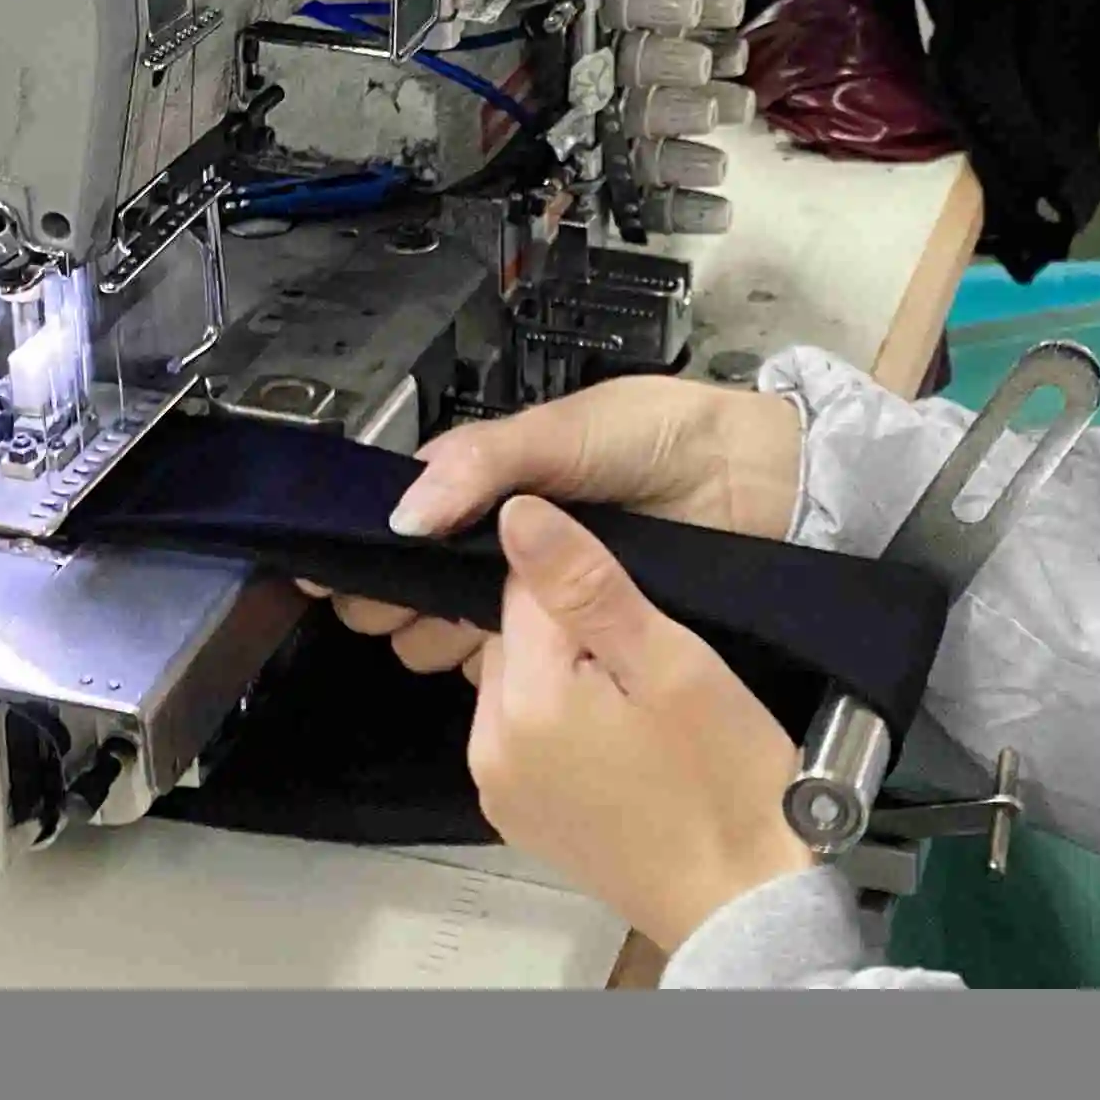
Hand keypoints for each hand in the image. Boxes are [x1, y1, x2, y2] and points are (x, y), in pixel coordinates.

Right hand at [321, 374, 801, 674]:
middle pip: (417, 591)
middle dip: (399, 601)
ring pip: (456, 637)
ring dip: (444, 636)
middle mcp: (505, 547)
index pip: (408, 525)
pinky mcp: (580, 645)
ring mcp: (540, 600)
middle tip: (405, 606)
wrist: (761, 485)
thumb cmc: (665, 439)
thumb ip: (485, 461)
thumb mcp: (569, 428)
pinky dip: (499, 670)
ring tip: (458, 629)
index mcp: (493, 486)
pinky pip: (518, 669)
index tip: (337, 578)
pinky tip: (498, 663)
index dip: (374, 552)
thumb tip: (403, 515)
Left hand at [466, 495, 816, 951]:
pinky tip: (623, 744)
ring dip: (566, 677)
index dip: (586, 584)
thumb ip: (586, 584)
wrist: (742, 904)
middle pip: (511, 636)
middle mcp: (489, 748)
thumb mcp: (672, 664)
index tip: (637, 611)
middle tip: (649, 664)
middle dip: (571, 633)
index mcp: (525, 702)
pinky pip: (525, 736)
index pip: (523, 586)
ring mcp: (499, 790)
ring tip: (641, 709)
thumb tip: (514, 513)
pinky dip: (564, 725)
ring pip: (518, 684)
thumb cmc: (724, 784)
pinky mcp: (519, 818)